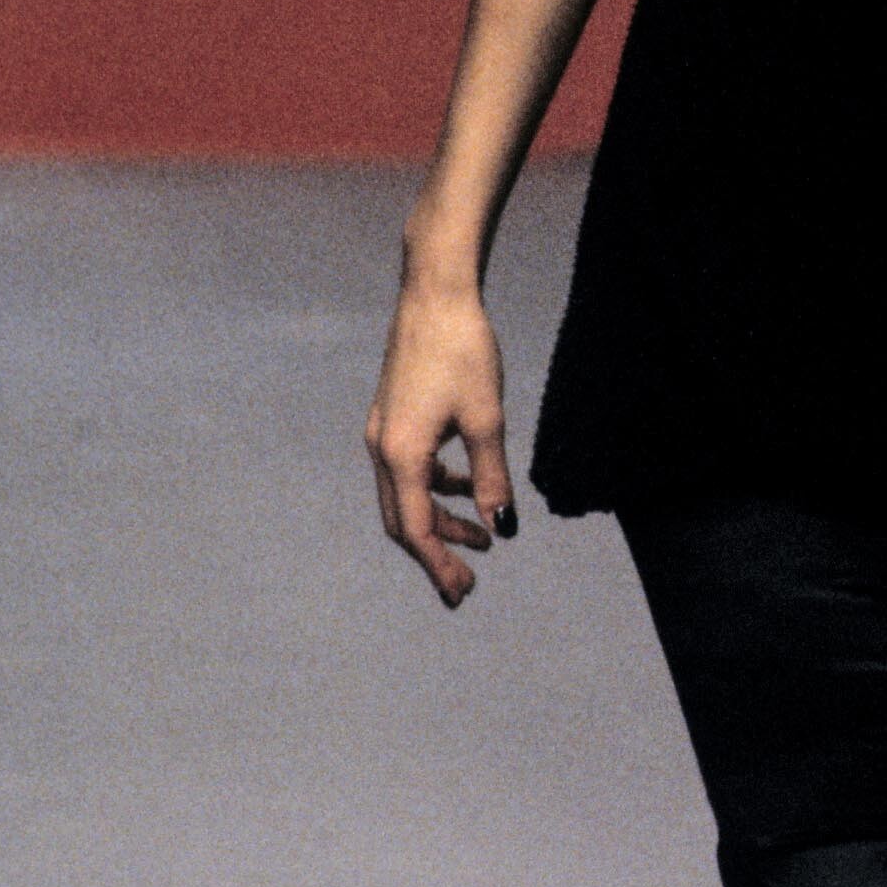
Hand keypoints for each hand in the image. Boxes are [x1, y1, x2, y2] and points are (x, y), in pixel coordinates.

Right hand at [364, 277, 517, 606]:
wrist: (435, 294)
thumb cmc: (464, 352)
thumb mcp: (487, 419)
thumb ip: (492, 478)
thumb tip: (503, 525)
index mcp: (401, 455)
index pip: (416, 529)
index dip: (440, 565)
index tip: (465, 592)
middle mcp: (382, 448)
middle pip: (402, 519)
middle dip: (436, 553)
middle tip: (469, 581)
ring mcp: (384, 431)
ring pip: (404, 494)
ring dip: (438, 519)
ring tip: (480, 536)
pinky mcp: (394, 415)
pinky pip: (409, 468)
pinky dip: (435, 487)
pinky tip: (467, 485)